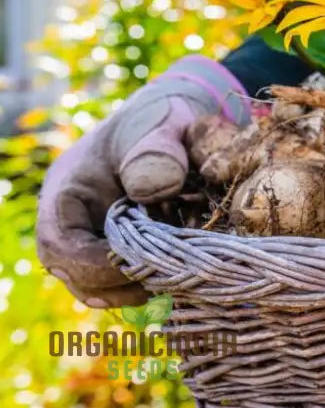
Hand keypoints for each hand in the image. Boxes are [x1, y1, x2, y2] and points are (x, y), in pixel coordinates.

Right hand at [36, 56, 249, 306]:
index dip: (99, 265)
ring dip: (134, 288)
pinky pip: (119, 280)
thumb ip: (159, 150)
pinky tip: (179, 274)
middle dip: (119, 283)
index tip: (146, 266)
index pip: (62, 245)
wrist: (174, 122)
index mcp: (69, 190)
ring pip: (96, 284)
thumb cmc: (164, 120)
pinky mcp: (116, 247)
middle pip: (74, 274)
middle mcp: (72, 220)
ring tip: (175, 279)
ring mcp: (92, 236)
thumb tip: (154, 188)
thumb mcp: (163, 125)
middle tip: (168, 279)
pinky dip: (147, 281)